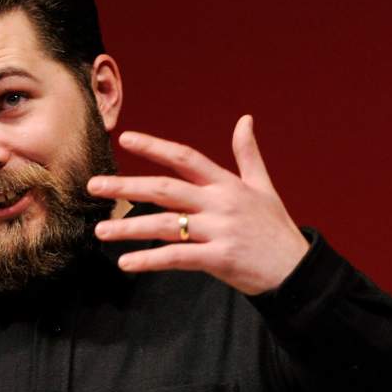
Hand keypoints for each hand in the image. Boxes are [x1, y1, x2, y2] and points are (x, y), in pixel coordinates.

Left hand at [88, 115, 308, 294]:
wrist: (298, 270)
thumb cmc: (276, 229)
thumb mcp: (264, 187)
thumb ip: (248, 155)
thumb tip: (245, 120)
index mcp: (227, 184)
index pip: (185, 157)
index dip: (155, 146)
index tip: (125, 138)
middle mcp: (221, 203)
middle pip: (165, 189)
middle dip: (127, 186)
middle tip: (94, 185)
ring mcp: (220, 230)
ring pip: (166, 225)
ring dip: (130, 227)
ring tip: (101, 230)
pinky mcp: (220, 258)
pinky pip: (177, 258)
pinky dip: (150, 260)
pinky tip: (127, 263)